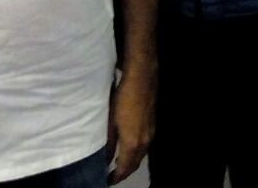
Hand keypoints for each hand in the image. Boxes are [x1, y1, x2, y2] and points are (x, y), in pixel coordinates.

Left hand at [106, 68, 154, 183]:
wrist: (142, 79)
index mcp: (132, 143)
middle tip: (112, 176)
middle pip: (134, 164)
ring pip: (140, 155)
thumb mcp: (111, 121)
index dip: (116, 177)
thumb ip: (109, 142)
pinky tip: (128, 148)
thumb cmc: (122, 99)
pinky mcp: (152, 125)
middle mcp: (144, 142)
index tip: (107, 181)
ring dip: (131, 163)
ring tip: (119, 165)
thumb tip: (105, 158)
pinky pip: (144, 146)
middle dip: (124, 172)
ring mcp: (150, 134)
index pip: (124, 168)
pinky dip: (136, 153)